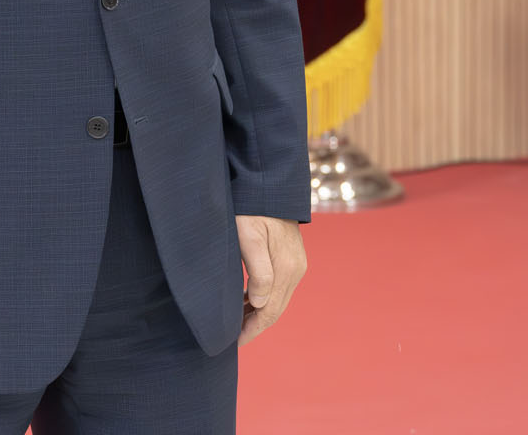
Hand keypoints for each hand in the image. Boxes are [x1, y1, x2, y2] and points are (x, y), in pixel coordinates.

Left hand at [236, 215, 306, 345]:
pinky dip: (262, 298)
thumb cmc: (252, 208)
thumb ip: (258, 271)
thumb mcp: (249, 236)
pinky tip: (246, 302)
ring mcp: (296, 264)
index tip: (234, 342)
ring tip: (235, 323)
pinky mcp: (291, 257)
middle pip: (275, 309)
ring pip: (276, 299)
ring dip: (257, 312)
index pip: (269, 311)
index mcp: (286, 269)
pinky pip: (278, 286)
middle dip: (254, 325)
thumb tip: (259, 304)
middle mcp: (295, 270)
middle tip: (232, 337)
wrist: (269, 185)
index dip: (252, 329)